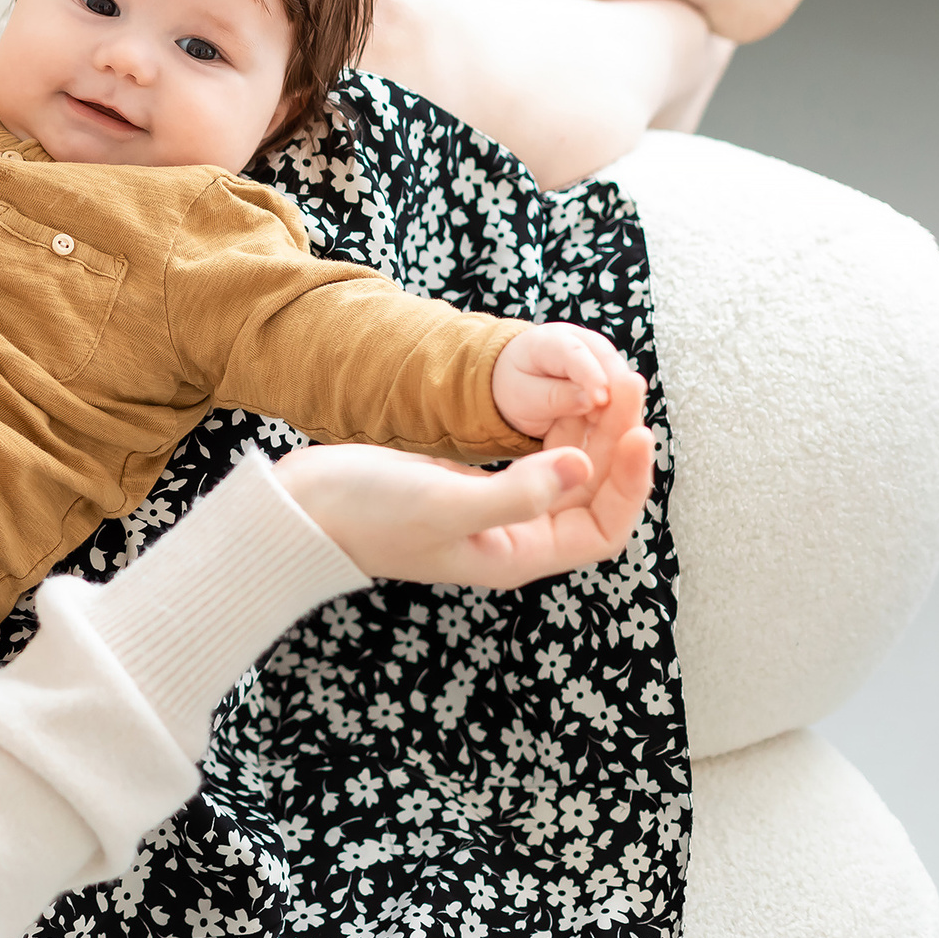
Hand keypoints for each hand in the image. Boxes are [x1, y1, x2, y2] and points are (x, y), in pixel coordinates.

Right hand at [275, 370, 651, 590]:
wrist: (302, 509)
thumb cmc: (366, 515)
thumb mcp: (445, 503)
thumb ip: (518, 491)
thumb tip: (581, 465)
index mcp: (516, 555)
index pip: (602, 528)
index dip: (628, 484)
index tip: (636, 432)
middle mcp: (512, 537)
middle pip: (588, 493)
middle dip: (614, 441)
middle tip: (630, 385)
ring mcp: (491, 510)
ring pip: (563, 470)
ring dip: (589, 429)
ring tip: (608, 382)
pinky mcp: (469, 484)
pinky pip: (532, 458)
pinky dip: (554, 428)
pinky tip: (559, 400)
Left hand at [491, 321, 635, 438]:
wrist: (521, 380)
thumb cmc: (518, 387)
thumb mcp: (523, 396)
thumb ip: (554, 397)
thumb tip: (593, 401)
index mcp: (550, 341)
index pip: (573, 353)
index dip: (590, 375)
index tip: (601, 400)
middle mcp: (582, 341)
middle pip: (608, 362)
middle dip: (616, 392)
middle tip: (617, 423)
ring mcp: (602, 356)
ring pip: (623, 377)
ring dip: (624, 404)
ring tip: (617, 430)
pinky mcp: (614, 374)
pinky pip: (627, 393)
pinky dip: (625, 412)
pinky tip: (620, 431)